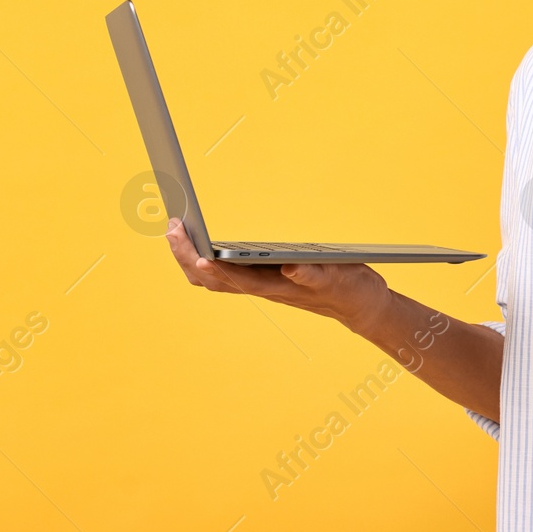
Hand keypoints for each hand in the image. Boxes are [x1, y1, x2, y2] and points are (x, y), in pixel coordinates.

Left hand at [165, 218, 390, 330]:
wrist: (359, 306)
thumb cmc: (349, 290)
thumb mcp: (338, 277)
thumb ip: (313, 274)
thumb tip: (288, 268)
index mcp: (276, 287)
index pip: (232, 277)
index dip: (208, 263)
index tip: (189, 243)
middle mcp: (262, 288)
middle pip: (211, 279)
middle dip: (186, 254)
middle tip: (172, 225)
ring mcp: (261, 286)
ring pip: (212, 280)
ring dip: (190, 258)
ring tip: (177, 232)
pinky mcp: (265, 281)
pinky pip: (225, 276)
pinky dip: (206, 262)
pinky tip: (201, 247)